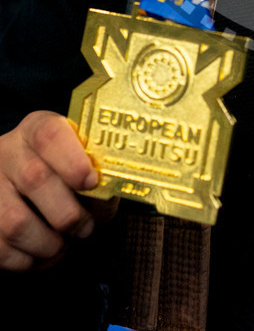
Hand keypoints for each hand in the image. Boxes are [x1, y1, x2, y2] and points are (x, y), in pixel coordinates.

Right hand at [0, 111, 101, 270]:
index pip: (49, 134)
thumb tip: (106, 197)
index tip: (91, 183)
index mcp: (36, 130)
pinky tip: (42, 253)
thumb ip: (96, 173)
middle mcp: (7, 153)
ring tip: (64, 243)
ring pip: (16, 222)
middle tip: (85, 227)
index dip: (72, 160)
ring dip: (49, 243)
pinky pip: (3, 251)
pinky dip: (29, 260)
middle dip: (68, 213)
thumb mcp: (81, 161)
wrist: (26, 190)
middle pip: (35, 179)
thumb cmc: (65, 176)